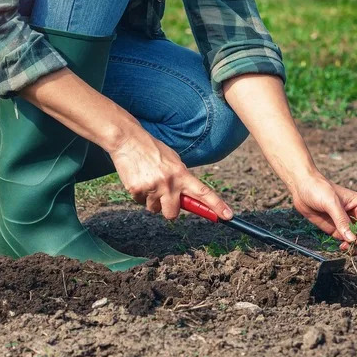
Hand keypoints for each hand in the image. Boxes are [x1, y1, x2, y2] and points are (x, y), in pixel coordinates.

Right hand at [109, 130, 232, 220]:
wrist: (128, 140)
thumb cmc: (152, 151)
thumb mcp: (173, 161)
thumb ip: (181, 180)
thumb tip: (187, 200)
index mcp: (181, 174)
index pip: (203, 193)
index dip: (217, 205)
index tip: (228, 216)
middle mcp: (169, 183)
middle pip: (172, 214)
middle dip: (169, 209)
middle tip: (164, 197)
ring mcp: (152, 188)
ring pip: (154, 209)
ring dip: (152, 200)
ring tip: (148, 181)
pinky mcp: (136, 190)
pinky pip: (141, 203)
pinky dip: (140, 195)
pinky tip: (138, 179)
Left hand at [292, 174, 356, 254]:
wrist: (302, 188)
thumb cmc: (319, 189)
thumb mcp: (331, 203)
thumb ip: (342, 221)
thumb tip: (353, 239)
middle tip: (353, 247)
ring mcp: (349, 225)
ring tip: (344, 247)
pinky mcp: (339, 231)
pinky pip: (349, 243)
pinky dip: (348, 248)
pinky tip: (340, 247)